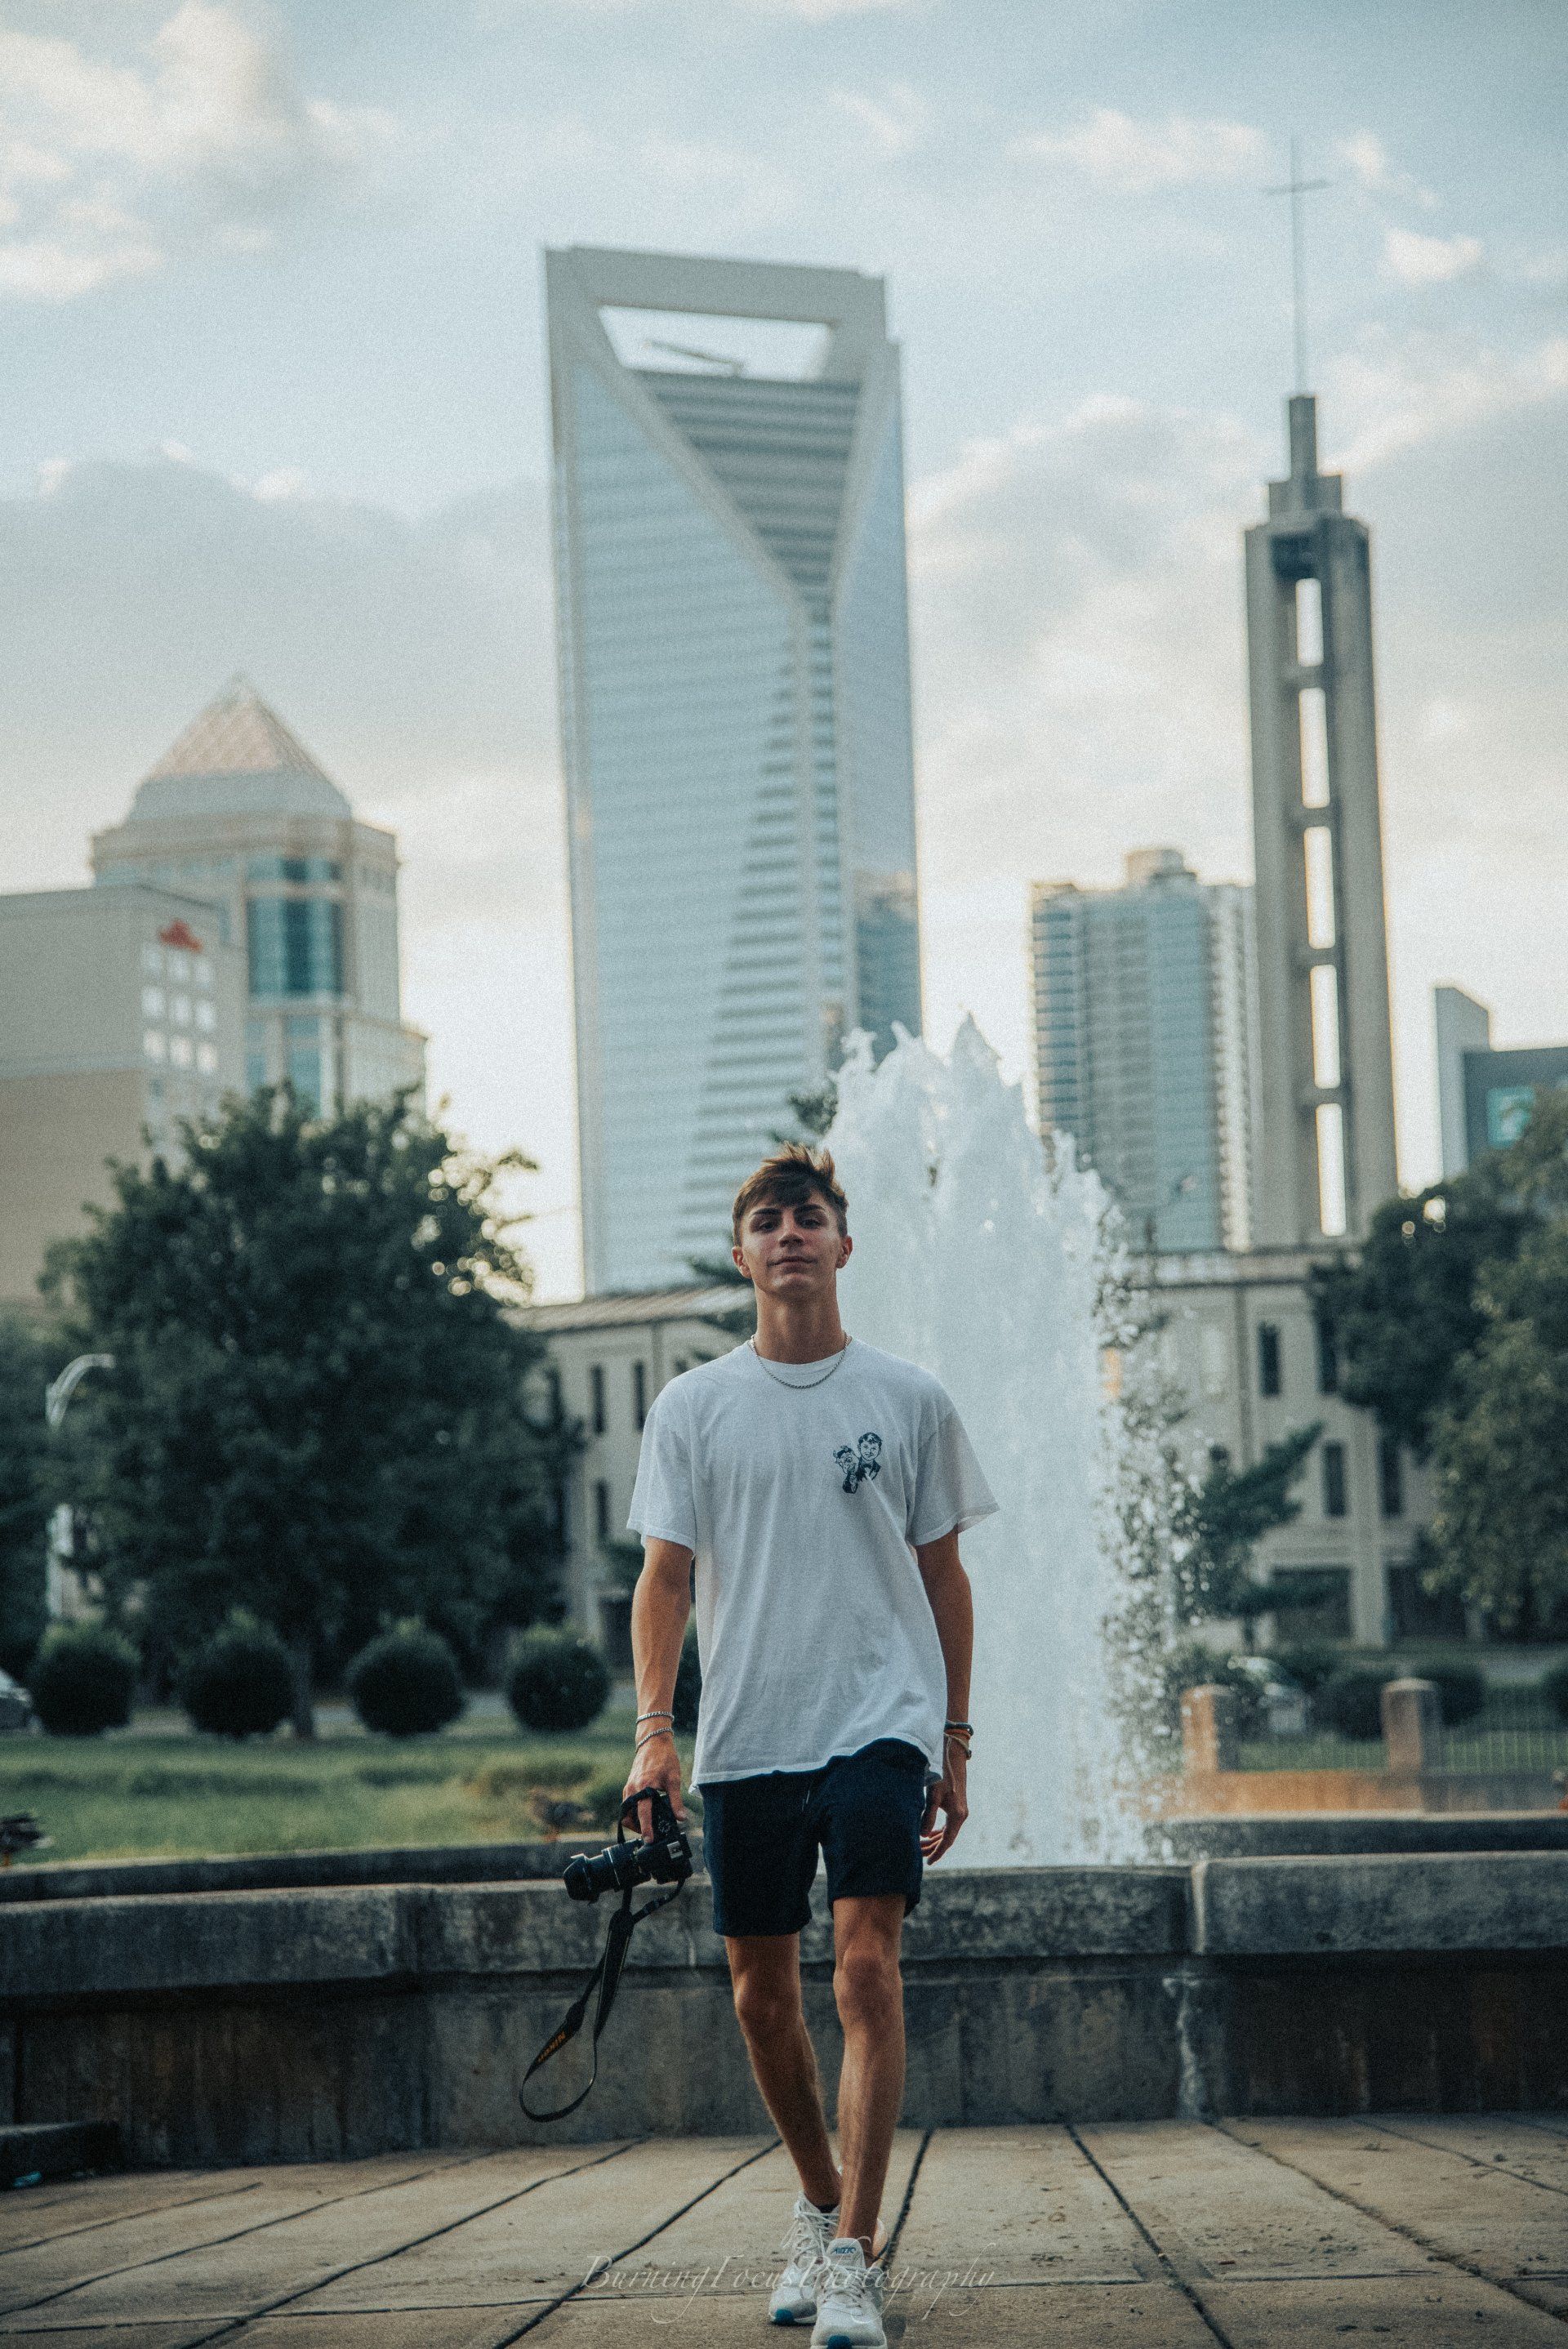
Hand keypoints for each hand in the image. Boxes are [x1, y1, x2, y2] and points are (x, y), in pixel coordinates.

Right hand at [624, 1731, 685, 1841]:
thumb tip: (681, 1818)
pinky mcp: (628, 1786)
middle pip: (629, 1817)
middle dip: (638, 1828)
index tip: (649, 1840)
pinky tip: (647, 1812)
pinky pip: (627, 1805)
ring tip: (650, 1824)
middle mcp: (632, 1789)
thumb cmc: (664, 1758)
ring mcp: (628, 1788)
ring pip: (626, 1812)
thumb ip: (676, 1800)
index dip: (646, 1829)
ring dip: (635, 1821)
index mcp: (644, 1787)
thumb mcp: (674, 1779)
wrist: (652, 1742)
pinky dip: (633, 1812)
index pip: (643, 1813)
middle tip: (652, 1833)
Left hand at [920, 1745, 967, 1862]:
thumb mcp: (933, 1796)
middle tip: (918, 1854)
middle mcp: (961, 1815)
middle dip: (933, 1848)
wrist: (952, 1759)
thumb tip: (923, 1835)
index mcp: (957, 1815)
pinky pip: (949, 1825)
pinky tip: (930, 1834)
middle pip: (947, 1839)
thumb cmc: (941, 1776)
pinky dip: (939, 1832)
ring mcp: (961, 1811)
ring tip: (921, 1846)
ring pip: (948, 1832)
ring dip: (935, 1840)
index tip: (928, 1862)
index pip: (947, 1841)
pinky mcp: (957, 1807)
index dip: (937, 1853)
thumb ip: (928, 1816)